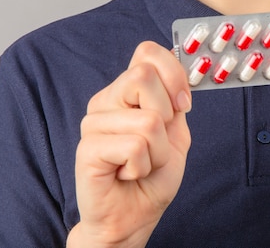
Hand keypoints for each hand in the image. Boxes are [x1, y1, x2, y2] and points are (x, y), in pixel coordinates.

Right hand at [67, 41, 191, 247]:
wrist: (134, 216)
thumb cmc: (153, 175)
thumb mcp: (176, 131)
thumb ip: (175, 100)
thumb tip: (178, 72)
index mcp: (125, 91)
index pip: (146, 52)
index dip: (173, 74)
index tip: (181, 105)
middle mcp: (105, 101)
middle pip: (145, 76)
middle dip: (167, 115)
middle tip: (156, 142)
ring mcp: (93, 123)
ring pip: (148, 120)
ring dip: (158, 151)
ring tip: (142, 163)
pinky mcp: (87, 148)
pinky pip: (135, 146)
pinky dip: (143, 166)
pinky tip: (128, 173)